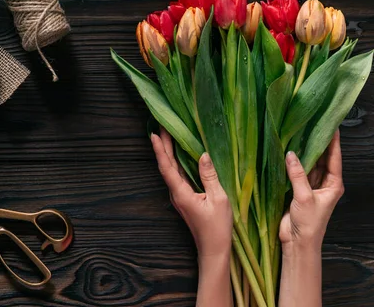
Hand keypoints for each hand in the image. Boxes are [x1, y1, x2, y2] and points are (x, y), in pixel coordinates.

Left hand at [151, 128, 232, 257]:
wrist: (213, 249)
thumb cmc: (217, 227)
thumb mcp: (218, 199)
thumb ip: (209, 176)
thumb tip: (203, 154)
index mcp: (181, 193)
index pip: (167, 167)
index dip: (160, 149)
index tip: (154, 134)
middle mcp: (176, 193)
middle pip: (167, 165)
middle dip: (164, 144)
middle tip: (162, 125)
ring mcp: (179, 196)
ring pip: (171, 170)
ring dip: (169, 152)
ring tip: (169, 133)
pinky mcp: (185, 198)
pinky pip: (178, 175)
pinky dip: (177, 161)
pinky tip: (180, 153)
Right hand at [279, 130, 343, 250]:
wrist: (298, 243)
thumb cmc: (309, 223)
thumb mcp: (304, 197)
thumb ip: (297, 175)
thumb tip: (291, 154)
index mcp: (333, 184)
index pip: (334, 158)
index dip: (333, 141)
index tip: (333, 125)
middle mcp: (324, 183)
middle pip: (322, 158)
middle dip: (317, 143)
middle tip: (312, 123)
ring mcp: (311, 186)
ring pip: (309, 164)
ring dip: (304, 152)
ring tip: (299, 132)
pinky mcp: (298, 190)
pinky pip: (297, 172)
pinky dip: (293, 162)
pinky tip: (288, 150)